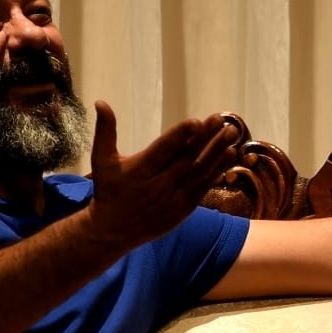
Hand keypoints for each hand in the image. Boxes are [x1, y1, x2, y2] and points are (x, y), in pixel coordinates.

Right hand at [84, 100, 239, 247]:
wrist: (113, 231)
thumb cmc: (109, 190)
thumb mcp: (101, 160)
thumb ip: (105, 131)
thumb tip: (100, 101)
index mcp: (139, 171)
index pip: (162, 151)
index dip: (179, 136)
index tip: (195, 121)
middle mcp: (157, 185)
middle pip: (186, 159)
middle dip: (205, 138)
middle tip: (219, 119)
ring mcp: (172, 198)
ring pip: (199, 172)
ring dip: (216, 152)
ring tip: (231, 133)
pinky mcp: (183, 209)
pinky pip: (203, 187)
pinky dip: (217, 171)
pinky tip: (229, 154)